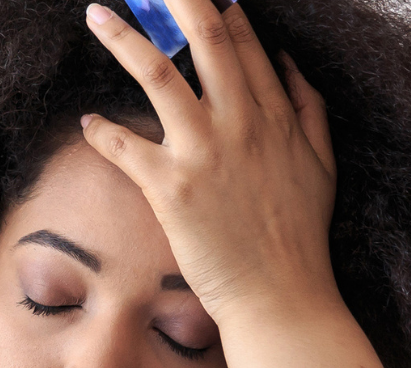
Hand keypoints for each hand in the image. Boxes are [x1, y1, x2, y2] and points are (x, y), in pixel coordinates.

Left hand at [80, 1, 338, 322]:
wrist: (281, 296)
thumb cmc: (300, 237)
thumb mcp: (323, 163)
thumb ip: (308, 107)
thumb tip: (289, 61)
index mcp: (275, 114)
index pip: (243, 44)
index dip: (219, 11)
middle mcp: (240, 121)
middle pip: (205, 38)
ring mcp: (203, 151)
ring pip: (157, 73)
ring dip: (122, 38)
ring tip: (96, 14)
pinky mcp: (170, 187)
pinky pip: (125, 145)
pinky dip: (102, 130)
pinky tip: (88, 122)